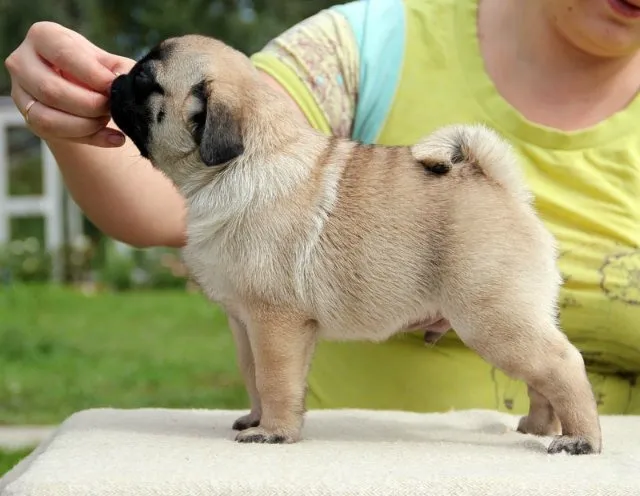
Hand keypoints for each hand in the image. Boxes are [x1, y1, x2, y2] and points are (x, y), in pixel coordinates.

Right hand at [4, 21, 134, 147]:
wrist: (82, 90)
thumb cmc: (95, 70)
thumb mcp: (108, 63)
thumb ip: (120, 69)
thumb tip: (129, 81)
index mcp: (44, 37)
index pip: (64, 55)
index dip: (93, 74)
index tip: (114, 86)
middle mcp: (23, 62)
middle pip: (51, 90)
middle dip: (90, 105)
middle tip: (113, 107)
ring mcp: (21, 92)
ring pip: (48, 118)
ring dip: (87, 124)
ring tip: (110, 120)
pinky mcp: (30, 118)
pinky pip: (55, 135)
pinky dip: (90, 138)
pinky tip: (115, 138)